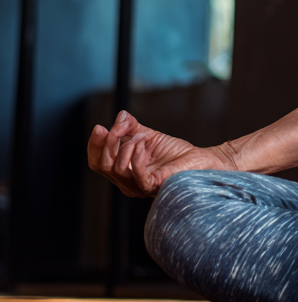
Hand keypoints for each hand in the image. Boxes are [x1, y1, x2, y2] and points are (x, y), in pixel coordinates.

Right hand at [87, 110, 235, 197]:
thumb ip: (131, 127)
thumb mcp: (148, 136)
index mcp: (122, 171)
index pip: (97, 162)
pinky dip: (136, 155)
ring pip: (116, 169)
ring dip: (124, 145)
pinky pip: (136, 174)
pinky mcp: (153, 185)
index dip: (94, 144)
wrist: (199, 159)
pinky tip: (144, 143)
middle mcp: (127, 182)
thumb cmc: (175, 152)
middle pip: (102, 165)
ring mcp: (138, 186)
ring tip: (140, 135)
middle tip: (117, 127)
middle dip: (106, 143)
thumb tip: (120, 115)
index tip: (99, 126)